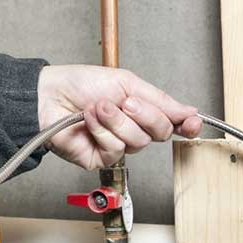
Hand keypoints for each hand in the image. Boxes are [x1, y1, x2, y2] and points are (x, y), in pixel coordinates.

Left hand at [37, 65, 201, 168]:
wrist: (50, 96)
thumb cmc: (81, 85)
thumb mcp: (127, 83)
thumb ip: (160, 100)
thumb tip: (189, 111)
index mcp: (142, 110)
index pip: (173, 123)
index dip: (187, 125)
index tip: (192, 122)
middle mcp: (132, 129)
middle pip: (161, 133)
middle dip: (145, 115)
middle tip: (126, 102)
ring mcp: (118, 145)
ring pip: (138, 142)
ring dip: (117, 121)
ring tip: (98, 108)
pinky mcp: (101, 159)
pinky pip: (115, 150)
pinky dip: (102, 132)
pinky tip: (89, 120)